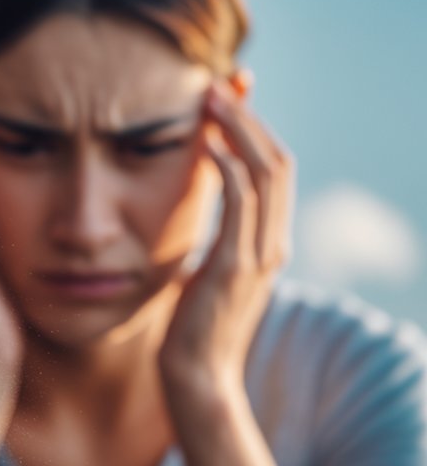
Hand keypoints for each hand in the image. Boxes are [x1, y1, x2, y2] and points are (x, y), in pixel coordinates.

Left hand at [159, 79, 294, 416]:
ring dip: (239, 131)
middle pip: (277, 161)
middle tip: (218, 85)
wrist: (196, 380)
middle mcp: (272, 245)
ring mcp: (259, 256)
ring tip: (211, 99)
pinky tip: (203, 145)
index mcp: (266, 244)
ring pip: (266, 174)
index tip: (227, 99)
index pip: (273, 172)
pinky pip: (240, 204)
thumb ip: (206, 244)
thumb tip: (187, 219)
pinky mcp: (236, 267)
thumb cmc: (189, 331)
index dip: (255, 131)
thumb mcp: (200, 275)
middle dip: (249, 119)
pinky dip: (228, 168)